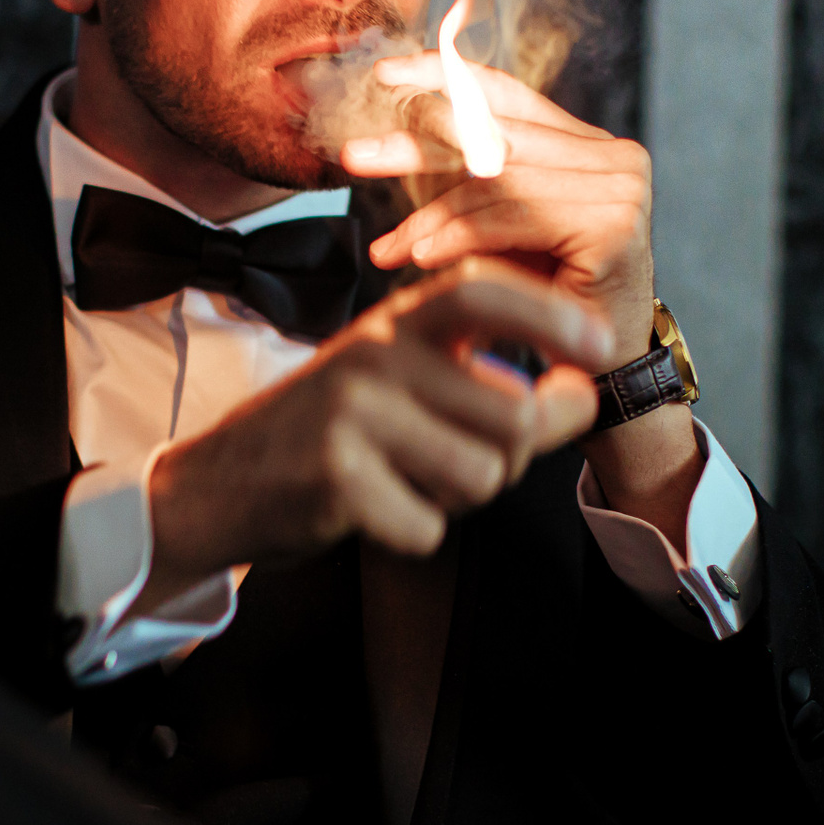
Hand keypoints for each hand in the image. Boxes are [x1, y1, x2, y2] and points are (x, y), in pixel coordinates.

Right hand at [142, 260, 613, 601]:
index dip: (551, 314)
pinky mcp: (334, 476)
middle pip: (510, 416)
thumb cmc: (334, 432)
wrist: (222, 482)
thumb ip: (500, 390)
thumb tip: (588, 392)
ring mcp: (351, 412)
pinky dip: (411, 532)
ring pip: (479, 475)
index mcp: (395, 321)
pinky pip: (428, 525)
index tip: (602, 342)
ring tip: (405, 480)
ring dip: (458, 499)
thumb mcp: (409, 387)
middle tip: (455, 464)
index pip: (482, 292)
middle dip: (504, 461)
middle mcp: (375, 352)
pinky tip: (370, 508)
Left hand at [339, 53, 702, 544]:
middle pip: (493, 135)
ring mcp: (620, 188)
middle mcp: (613, 155)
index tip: (382, 76)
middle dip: (415, 145)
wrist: (598, 375)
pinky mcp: (613, 226)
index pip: (508, 95)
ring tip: (385, 245)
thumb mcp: (501, 225)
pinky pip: (511, 218)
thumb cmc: (544, 300)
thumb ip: (470, 176)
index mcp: (588, 144)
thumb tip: (393, 128)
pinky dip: (457, 235)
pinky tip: (417, 256)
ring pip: (495, 181)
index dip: (443, 78)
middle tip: (354, 157)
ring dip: (429, 213)